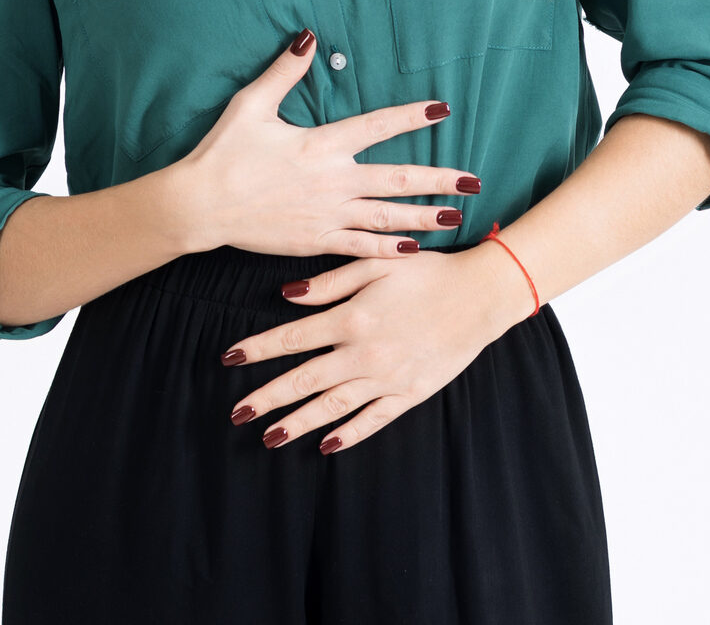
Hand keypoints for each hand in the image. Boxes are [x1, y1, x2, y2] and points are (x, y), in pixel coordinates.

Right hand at [175, 28, 481, 258]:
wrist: (201, 205)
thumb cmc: (224, 152)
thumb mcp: (251, 105)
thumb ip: (284, 72)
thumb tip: (307, 37)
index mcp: (321, 145)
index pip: (377, 126)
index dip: (411, 116)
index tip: (441, 109)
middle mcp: (332, 181)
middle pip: (396, 180)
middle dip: (438, 180)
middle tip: (472, 180)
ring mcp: (326, 215)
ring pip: (387, 218)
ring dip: (424, 217)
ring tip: (456, 216)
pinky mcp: (315, 242)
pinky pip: (361, 247)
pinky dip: (389, 249)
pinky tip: (413, 250)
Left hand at [219, 243, 523, 453]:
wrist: (480, 295)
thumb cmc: (427, 272)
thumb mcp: (376, 264)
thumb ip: (330, 281)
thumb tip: (286, 295)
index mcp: (352, 317)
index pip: (292, 337)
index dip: (258, 349)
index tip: (229, 358)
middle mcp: (364, 353)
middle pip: (304, 380)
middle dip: (267, 397)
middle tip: (236, 413)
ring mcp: (387, 378)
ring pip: (333, 407)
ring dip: (298, 422)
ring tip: (269, 437)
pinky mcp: (410, 394)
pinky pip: (373, 420)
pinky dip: (348, 435)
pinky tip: (326, 445)